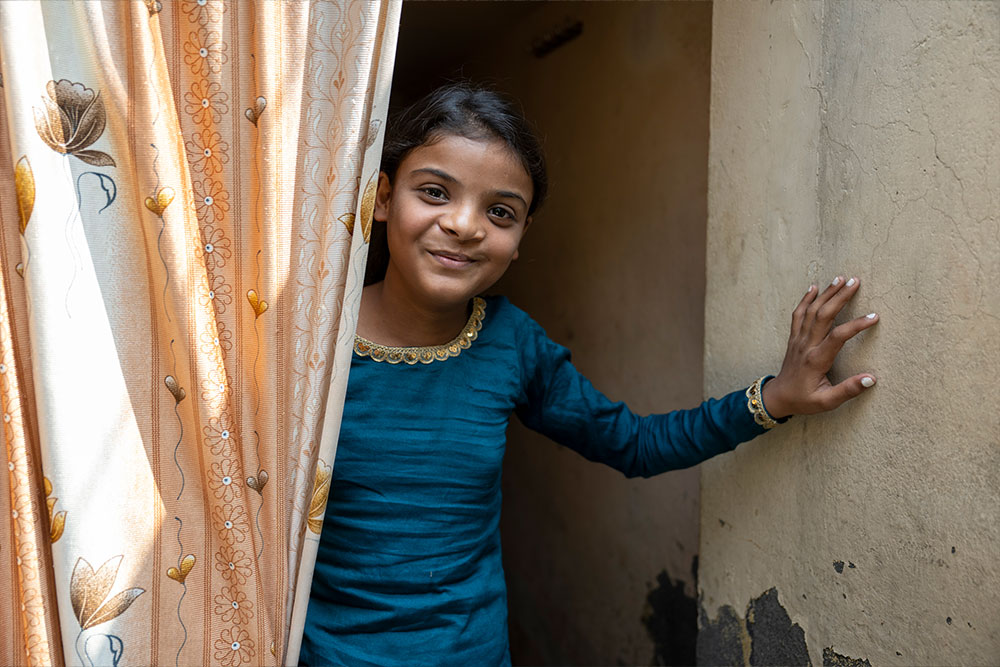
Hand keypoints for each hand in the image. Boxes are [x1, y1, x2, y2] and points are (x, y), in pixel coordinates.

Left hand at [761, 276, 878, 417]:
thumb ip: (848, 390)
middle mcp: (806, 345)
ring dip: (826, 294)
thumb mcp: (826, 402)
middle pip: (822, 315)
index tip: (874, 316)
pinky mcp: (794, 338)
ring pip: (810, 311)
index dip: (856, 325)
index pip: (838, 337)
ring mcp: (798, 340)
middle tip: (856, 282)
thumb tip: (871, 378)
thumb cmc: (804, 400)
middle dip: (839, 297)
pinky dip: (805, 299)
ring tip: (840, 278)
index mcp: (816, 360)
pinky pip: (798, 315)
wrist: (778, 397)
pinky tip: (814, 287)